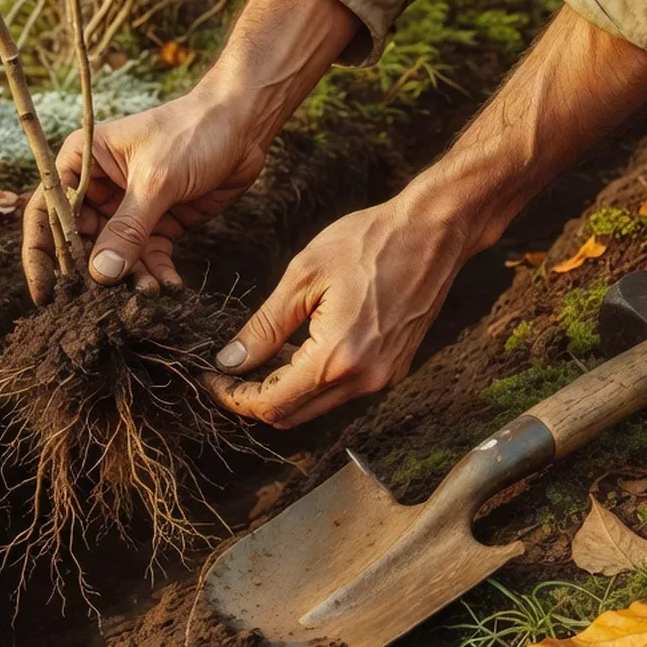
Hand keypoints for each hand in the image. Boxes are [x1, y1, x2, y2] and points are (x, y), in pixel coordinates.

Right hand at [20, 91, 266, 303]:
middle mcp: (98, 187)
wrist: (243, 124)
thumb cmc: (192, 131)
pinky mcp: (156, 223)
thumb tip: (100, 274)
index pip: (47, 211)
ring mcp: (127, 208)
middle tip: (101, 303)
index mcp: (81, 162)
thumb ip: (127, 229)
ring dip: (129, 278)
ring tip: (148, 293)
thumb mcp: (155, 180)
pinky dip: (156, 274)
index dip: (41, 253)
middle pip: (80, 241)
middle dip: (92, 273)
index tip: (44, 291)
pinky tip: (170, 286)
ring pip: (115, 256)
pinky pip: (147, 258)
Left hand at [202, 197, 471, 427]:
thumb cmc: (370, 242)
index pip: (271, 404)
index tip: (211, 378)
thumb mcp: (302, 277)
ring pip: (315, 406)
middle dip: (253, 399)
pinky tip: (294, 349)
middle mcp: (364, 380)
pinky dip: (311, 381)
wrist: (435, 231)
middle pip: (292, 416)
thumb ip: (264, 327)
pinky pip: (340, 391)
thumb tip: (230, 361)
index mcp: (337, 359)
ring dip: (282, 390)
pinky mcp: (392, 368)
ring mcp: (382, 378)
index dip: (234, 397)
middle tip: (227, 371)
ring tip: (257, 356)